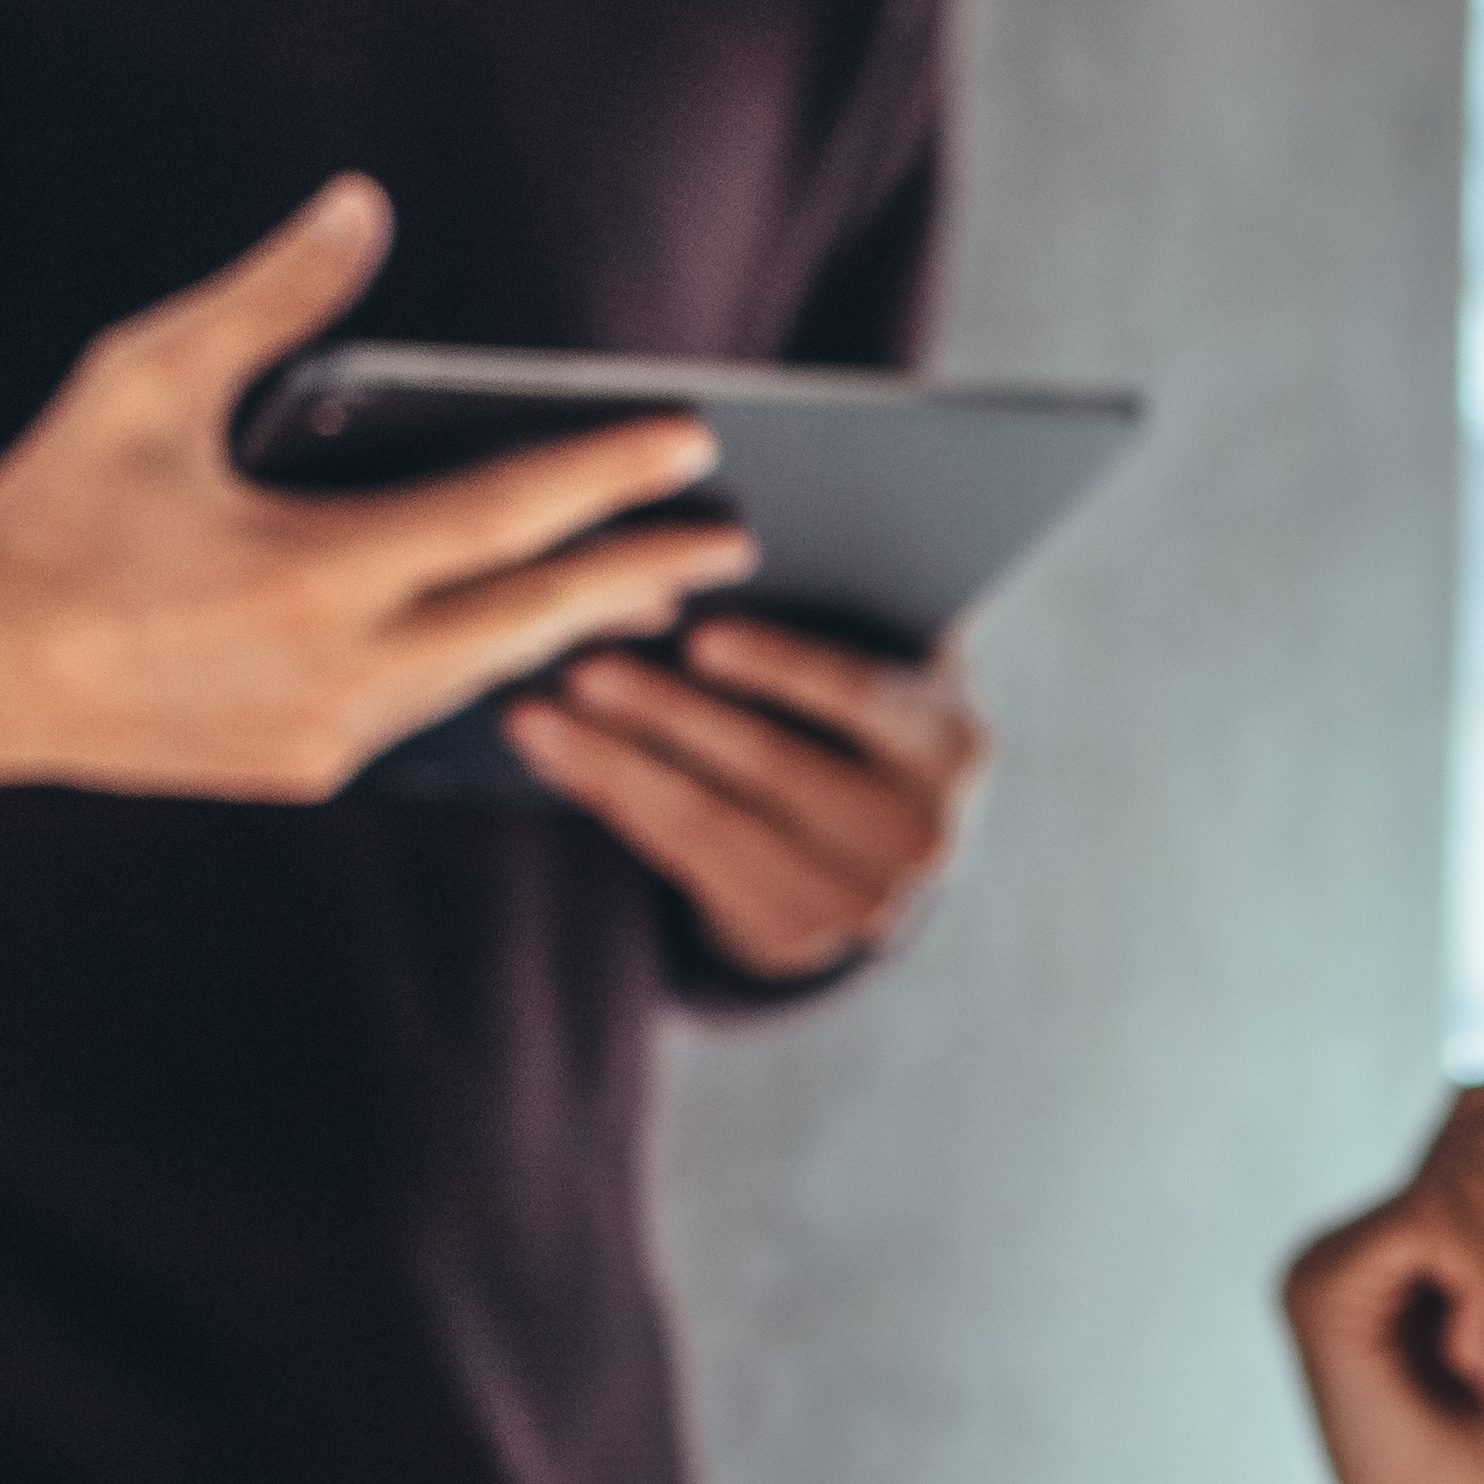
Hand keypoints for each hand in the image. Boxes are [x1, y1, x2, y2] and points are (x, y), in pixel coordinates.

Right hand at [0, 178, 746, 834]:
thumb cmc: (50, 507)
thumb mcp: (146, 379)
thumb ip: (269, 296)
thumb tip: (361, 205)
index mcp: (310, 572)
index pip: (505, 516)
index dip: (608, 474)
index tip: (694, 443)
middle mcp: (338, 671)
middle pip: (536, 617)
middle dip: (643, 572)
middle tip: (737, 534)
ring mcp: (329, 737)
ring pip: (494, 675)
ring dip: (583, 628)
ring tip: (663, 584)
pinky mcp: (308, 773)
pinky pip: (436, 712)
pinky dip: (501, 669)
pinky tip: (547, 637)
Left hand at [502, 600, 991, 983]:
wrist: (884, 837)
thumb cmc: (859, 704)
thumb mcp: (882, 657)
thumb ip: (843, 609)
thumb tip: (720, 545)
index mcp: (951, 743)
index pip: (864, 699)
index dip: (781, 667)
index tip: (699, 636)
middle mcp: (920, 836)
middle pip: (772, 767)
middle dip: (667, 714)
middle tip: (581, 667)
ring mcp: (859, 902)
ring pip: (712, 823)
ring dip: (612, 763)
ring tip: (532, 715)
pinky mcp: (793, 938)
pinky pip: (683, 860)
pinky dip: (610, 802)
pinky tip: (554, 758)